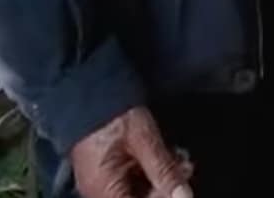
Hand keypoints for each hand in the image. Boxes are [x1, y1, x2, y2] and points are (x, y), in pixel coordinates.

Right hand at [69, 107, 192, 197]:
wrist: (87, 87)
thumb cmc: (113, 114)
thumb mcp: (144, 140)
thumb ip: (164, 171)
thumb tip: (185, 196)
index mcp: (105, 190)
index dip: (162, 197)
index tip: (181, 187)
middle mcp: (100, 192)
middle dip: (165, 188)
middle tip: (186, 168)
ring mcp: (102, 183)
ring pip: (138, 191)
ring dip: (160, 179)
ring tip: (179, 159)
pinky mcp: (108, 171)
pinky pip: (132, 181)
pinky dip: (150, 172)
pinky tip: (167, 157)